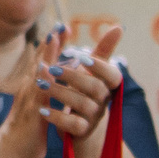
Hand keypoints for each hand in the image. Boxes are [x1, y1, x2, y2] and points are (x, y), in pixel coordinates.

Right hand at [0, 26, 61, 157]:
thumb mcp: (38, 113)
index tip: (62, 30)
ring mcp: (29, 99)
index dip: (52, 47)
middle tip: (61, 24)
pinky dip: (42, 79)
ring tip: (55, 36)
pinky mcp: (32, 112)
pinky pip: (38, 94)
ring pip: (38, 71)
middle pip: (40, 61)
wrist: (10, 154)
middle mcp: (28, 90)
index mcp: (33, 90)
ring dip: (46, 54)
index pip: (43, 64)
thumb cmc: (26, 136)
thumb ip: (44, 100)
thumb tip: (51, 91)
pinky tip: (46, 67)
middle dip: (51, 43)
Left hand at [37, 24, 124, 150]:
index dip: (100, 67)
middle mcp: (104, 101)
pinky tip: (42, 110)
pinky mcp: (83, 131)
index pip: (114, 76)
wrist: (81, 125)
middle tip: (52, 68)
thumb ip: (104, 49)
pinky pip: (73, 125)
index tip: (81, 57)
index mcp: (107, 85)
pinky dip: (57, 117)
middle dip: (73, 76)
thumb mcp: (93, 70)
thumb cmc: (86, 91)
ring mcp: (94, 117)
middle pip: (95, 88)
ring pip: (83, 105)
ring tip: (40, 84)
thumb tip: (118, 27)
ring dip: (60, 93)